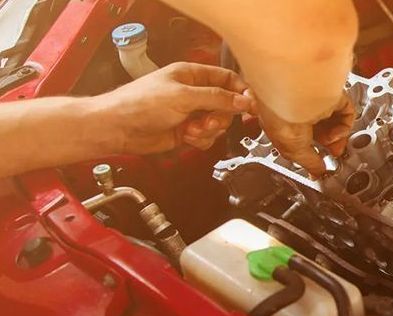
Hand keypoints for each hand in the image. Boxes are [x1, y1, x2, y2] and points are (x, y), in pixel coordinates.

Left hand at [93, 62, 253, 153]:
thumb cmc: (140, 104)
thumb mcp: (184, 97)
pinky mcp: (187, 131)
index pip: (227, 79)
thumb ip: (217, 98)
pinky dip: (200, 139)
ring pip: (218, 123)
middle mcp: (193, 92)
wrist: (118, 128)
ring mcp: (190, 112)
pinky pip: (207, 137)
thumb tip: (244, 101)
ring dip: (208, 130)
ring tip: (191, 130)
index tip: (251, 106)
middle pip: (226, 104)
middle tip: (208, 121)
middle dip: (220, 116)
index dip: (241, 92)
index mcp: (191, 75)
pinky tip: (185, 136)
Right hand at [255, 94, 355, 175]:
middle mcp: (302, 109)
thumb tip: (319, 173)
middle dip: (330, 145)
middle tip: (334, 153)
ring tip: (333, 144)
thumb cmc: (283, 120)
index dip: (314, 149)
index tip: (321, 162)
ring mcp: (318, 101)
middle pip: (324, 129)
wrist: (292, 99)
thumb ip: (310, 164)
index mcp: (287, 119)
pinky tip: (336, 133)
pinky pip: (346, 112)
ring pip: (336, 122)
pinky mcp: (333, 95)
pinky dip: (344, 126)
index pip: (304, 135)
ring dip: (337, 137)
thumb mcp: (295, 152)